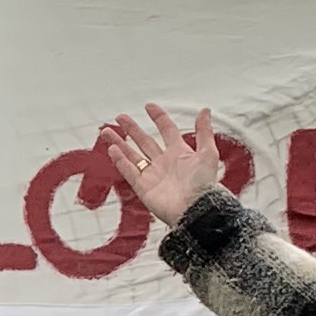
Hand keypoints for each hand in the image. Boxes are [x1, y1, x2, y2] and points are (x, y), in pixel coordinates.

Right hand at [100, 103, 229, 223]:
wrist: (195, 209)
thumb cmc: (204, 185)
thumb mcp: (208, 153)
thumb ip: (204, 132)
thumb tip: (204, 111)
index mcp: (180, 153)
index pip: (167, 130)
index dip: (158, 117)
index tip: (149, 107)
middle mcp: (164, 163)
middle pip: (144, 141)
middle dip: (132, 129)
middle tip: (120, 118)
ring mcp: (152, 175)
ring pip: (132, 155)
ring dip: (119, 143)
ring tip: (107, 132)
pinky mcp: (143, 188)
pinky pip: (128, 171)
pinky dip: (120, 161)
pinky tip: (112, 149)